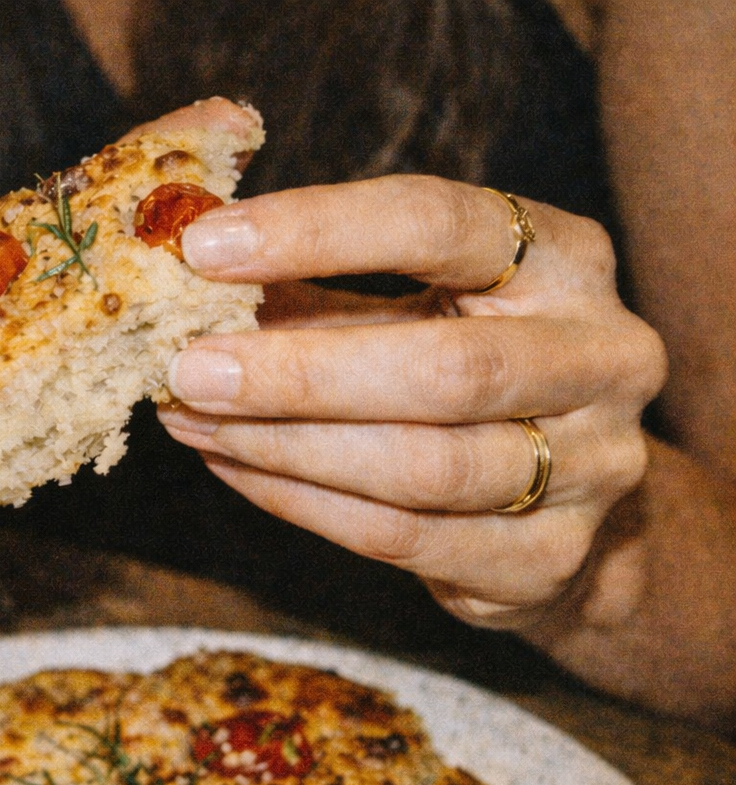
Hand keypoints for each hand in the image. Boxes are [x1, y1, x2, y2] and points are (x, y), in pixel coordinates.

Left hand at [158, 176, 666, 626]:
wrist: (567, 500)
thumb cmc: (457, 366)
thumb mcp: (409, 303)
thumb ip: (314, 282)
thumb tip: (181, 264)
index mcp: (565, 259)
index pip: (442, 224)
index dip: (318, 231)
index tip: (205, 246)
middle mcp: (604, 357)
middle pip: (445, 370)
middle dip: (297, 372)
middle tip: (187, 368)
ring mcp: (593, 468)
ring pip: (423, 468)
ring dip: (286, 447)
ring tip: (193, 422)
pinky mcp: (549, 560)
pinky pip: (402, 538)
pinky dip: (300, 504)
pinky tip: (233, 468)